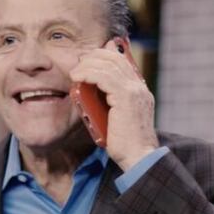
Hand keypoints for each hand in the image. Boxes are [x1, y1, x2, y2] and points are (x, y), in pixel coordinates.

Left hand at [69, 40, 158, 170]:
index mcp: (139, 90)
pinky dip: (89, 74)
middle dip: (93, 58)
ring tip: (74, 73)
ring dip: (87, 66)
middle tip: (78, 66)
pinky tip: (78, 78)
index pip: (121, 62)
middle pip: (115, 58)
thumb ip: (109, 103)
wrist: (138, 157)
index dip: (102, 56)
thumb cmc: (125, 143)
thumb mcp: (117, 118)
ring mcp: (134, 91)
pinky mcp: (125, 97)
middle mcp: (139, 87)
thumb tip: (91, 91)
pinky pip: (104, 76)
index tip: (85, 62)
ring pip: (108, 65)